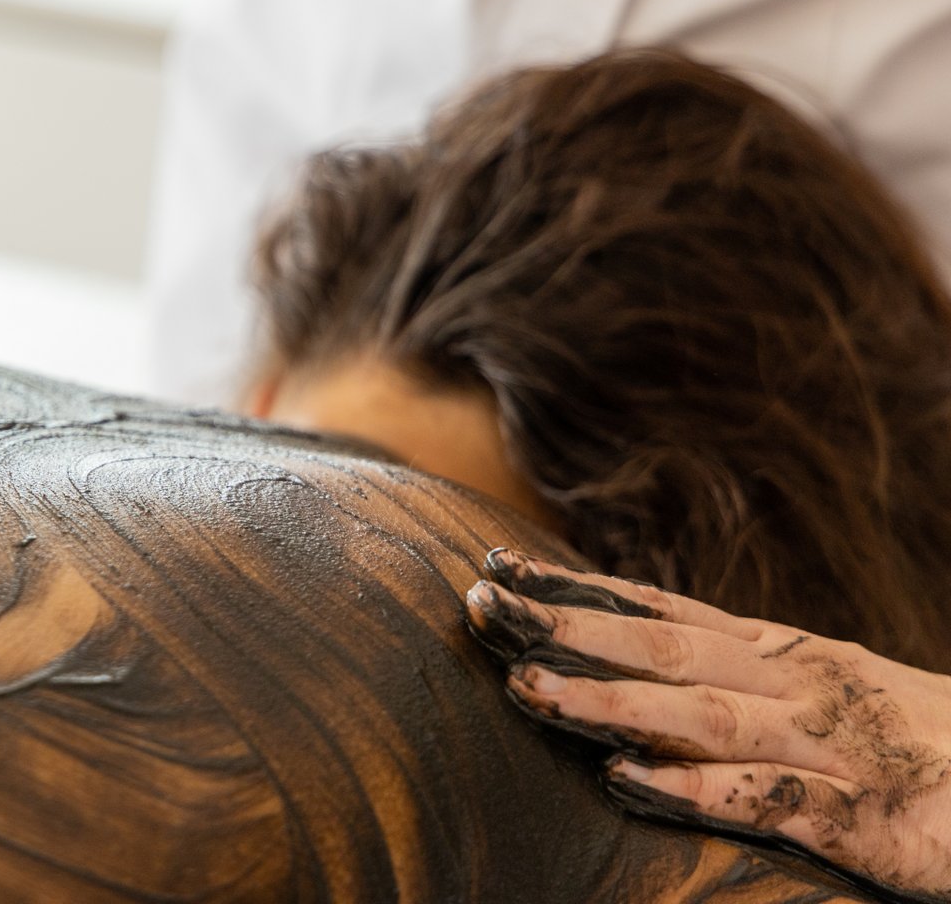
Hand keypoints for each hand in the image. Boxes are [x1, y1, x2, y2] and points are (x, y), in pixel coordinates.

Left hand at [464, 548, 950, 900]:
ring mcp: (826, 747)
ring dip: (607, 703)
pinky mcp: (861, 819)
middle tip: (479, 607)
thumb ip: (736, 674)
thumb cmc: (916, 744)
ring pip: (698, 716)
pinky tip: (626, 781)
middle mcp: (792, 687)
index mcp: (778, 654)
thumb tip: (636, 658)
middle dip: (565, 629)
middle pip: (660, 650)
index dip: (576, 590)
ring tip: (526, 690)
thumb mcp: (821, 691)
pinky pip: (764, 799)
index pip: (658, 610)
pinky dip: (692, 789)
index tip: (496, 568)